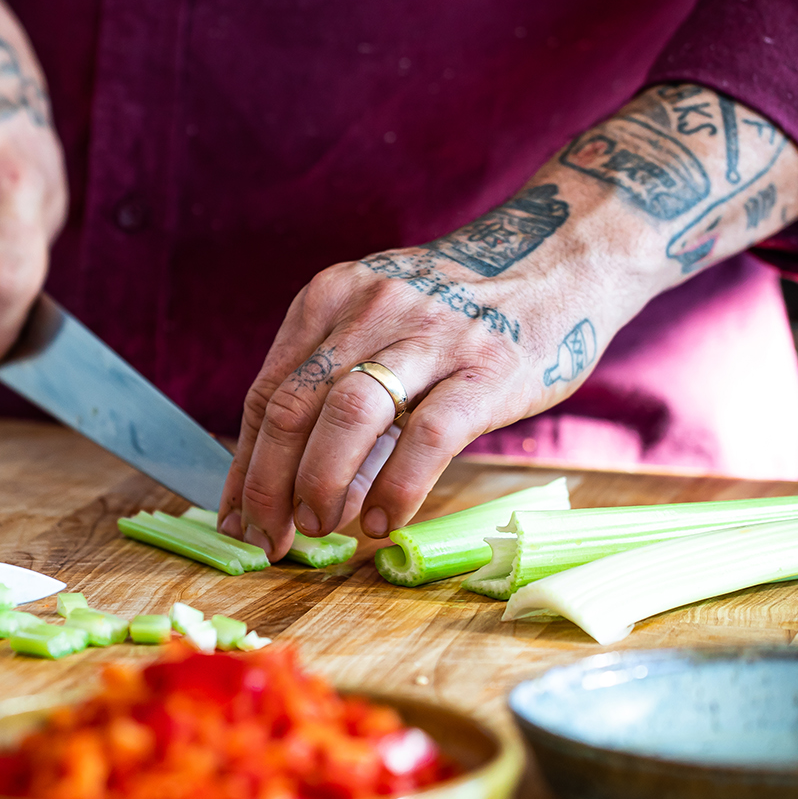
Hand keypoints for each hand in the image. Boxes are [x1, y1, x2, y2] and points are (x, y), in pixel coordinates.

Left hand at [220, 85, 797, 558]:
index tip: (236, 517)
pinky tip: (383, 522)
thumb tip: (298, 493)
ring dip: (320, 484)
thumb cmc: (459, 311)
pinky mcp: (486, 367)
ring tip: (318, 530)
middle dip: (270, 485)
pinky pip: (427, 434)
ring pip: (348, 415)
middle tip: (269, 539)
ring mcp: (429, 335)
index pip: (267, 393)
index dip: (246, 465)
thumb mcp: (382, 330)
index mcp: (329, 299)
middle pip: (293, 407)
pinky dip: (396, 486)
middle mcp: (369, 308)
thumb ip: (340, 399)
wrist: (561, 259)